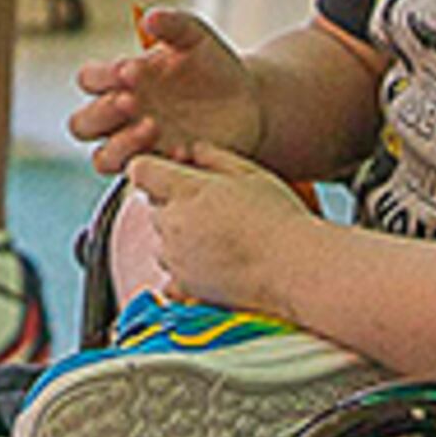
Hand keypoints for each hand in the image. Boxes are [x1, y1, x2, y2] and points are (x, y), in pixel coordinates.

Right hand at [70, 5, 262, 172]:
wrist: (248, 99)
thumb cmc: (211, 63)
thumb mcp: (195, 36)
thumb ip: (172, 23)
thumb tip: (149, 18)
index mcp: (121, 79)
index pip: (88, 79)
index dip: (100, 77)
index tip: (128, 70)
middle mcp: (122, 115)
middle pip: (82, 124)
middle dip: (101, 113)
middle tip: (132, 100)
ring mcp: (139, 145)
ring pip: (102, 158)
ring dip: (120, 145)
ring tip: (154, 126)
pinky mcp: (162, 166)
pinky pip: (143, 176)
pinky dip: (158, 164)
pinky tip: (184, 148)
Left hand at [123, 145, 319, 312]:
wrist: (295, 269)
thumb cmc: (279, 219)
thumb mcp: (251, 173)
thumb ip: (215, 157)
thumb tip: (193, 149)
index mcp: (185, 190)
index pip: (140, 170)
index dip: (153, 168)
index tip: (173, 174)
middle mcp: (173, 225)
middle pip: (153, 207)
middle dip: (172, 204)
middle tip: (211, 208)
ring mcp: (177, 259)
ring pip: (160, 241)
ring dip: (177, 237)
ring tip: (218, 238)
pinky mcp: (186, 288)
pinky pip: (169, 276)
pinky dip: (184, 270)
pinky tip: (212, 265)